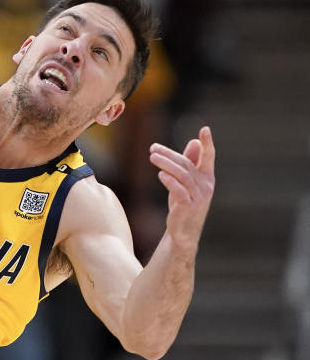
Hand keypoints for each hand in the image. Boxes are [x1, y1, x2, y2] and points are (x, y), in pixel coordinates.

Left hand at [149, 126, 215, 252]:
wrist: (183, 230)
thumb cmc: (184, 202)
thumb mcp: (187, 182)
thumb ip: (190, 163)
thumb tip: (194, 142)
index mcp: (207, 177)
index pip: (208, 157)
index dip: (208, 143)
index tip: (205, 129)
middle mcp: (206, 185)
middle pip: (187, 164)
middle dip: (169, 154)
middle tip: (153, 148)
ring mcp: (199, 196)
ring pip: (182, 175)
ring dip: (166, 164)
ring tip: (152, 157)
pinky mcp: (189, 206)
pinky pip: (179, 190)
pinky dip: (170, 181)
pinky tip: (160, 174)